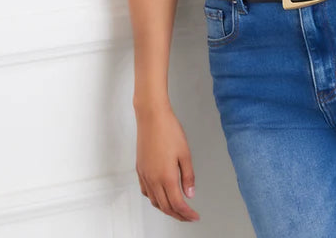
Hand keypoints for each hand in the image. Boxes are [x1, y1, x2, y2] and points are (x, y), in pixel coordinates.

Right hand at [135, 103, 199, 221]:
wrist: (152, 117)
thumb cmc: (169, 131)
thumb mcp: (185, 153)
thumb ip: (188, 176)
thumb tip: (190, 194)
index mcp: (166, 177)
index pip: (177, 203)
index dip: (186, 214)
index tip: (195, 217)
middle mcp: (153, 180)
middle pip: (165, 206)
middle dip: (178, 215)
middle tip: (188, 217)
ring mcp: (145, 175)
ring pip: (154, 201)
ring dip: (166, 208)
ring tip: (177, 209)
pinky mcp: (140, 170)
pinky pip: (146, 192)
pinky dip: (154, 199)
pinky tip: (160, 196)